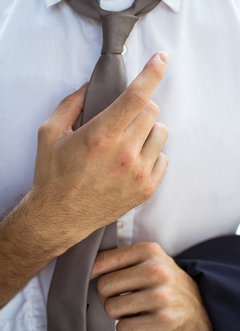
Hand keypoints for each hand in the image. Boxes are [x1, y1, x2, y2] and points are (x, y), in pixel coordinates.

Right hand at [29, 52, 168, 254]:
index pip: (136, 96)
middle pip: (152, 111)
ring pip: (161, 133)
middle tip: (123, 120)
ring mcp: (138, 174)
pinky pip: (163, 158)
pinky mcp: (146, 189)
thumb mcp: (50, 133)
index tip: (161, 59)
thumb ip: (71, 104)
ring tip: (128, 142)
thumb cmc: (53, 175)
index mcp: (101, 136)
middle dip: (139, 109)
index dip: (151, 72)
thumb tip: (90, 87)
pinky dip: (151, 154)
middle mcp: (124, 154)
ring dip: (147, 131)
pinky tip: (133, 162)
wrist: (59, 216)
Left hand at [91, 242, 212, 330]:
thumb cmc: (165, 280)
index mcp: (148, 250)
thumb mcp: (150, 259)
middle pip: (104, 286)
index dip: (92, 272)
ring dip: (117, 312)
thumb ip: (121, 259)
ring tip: (131, 307)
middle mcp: (155, 270)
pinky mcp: (163, 320)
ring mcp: (160, 296)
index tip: (92, 278)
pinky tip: (140, 319)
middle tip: (119, 296)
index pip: (103, 261)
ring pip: (111, 308)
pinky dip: (127, 326)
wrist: (200, 305)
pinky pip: (123, 328)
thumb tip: (86, 266)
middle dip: (106, 295)